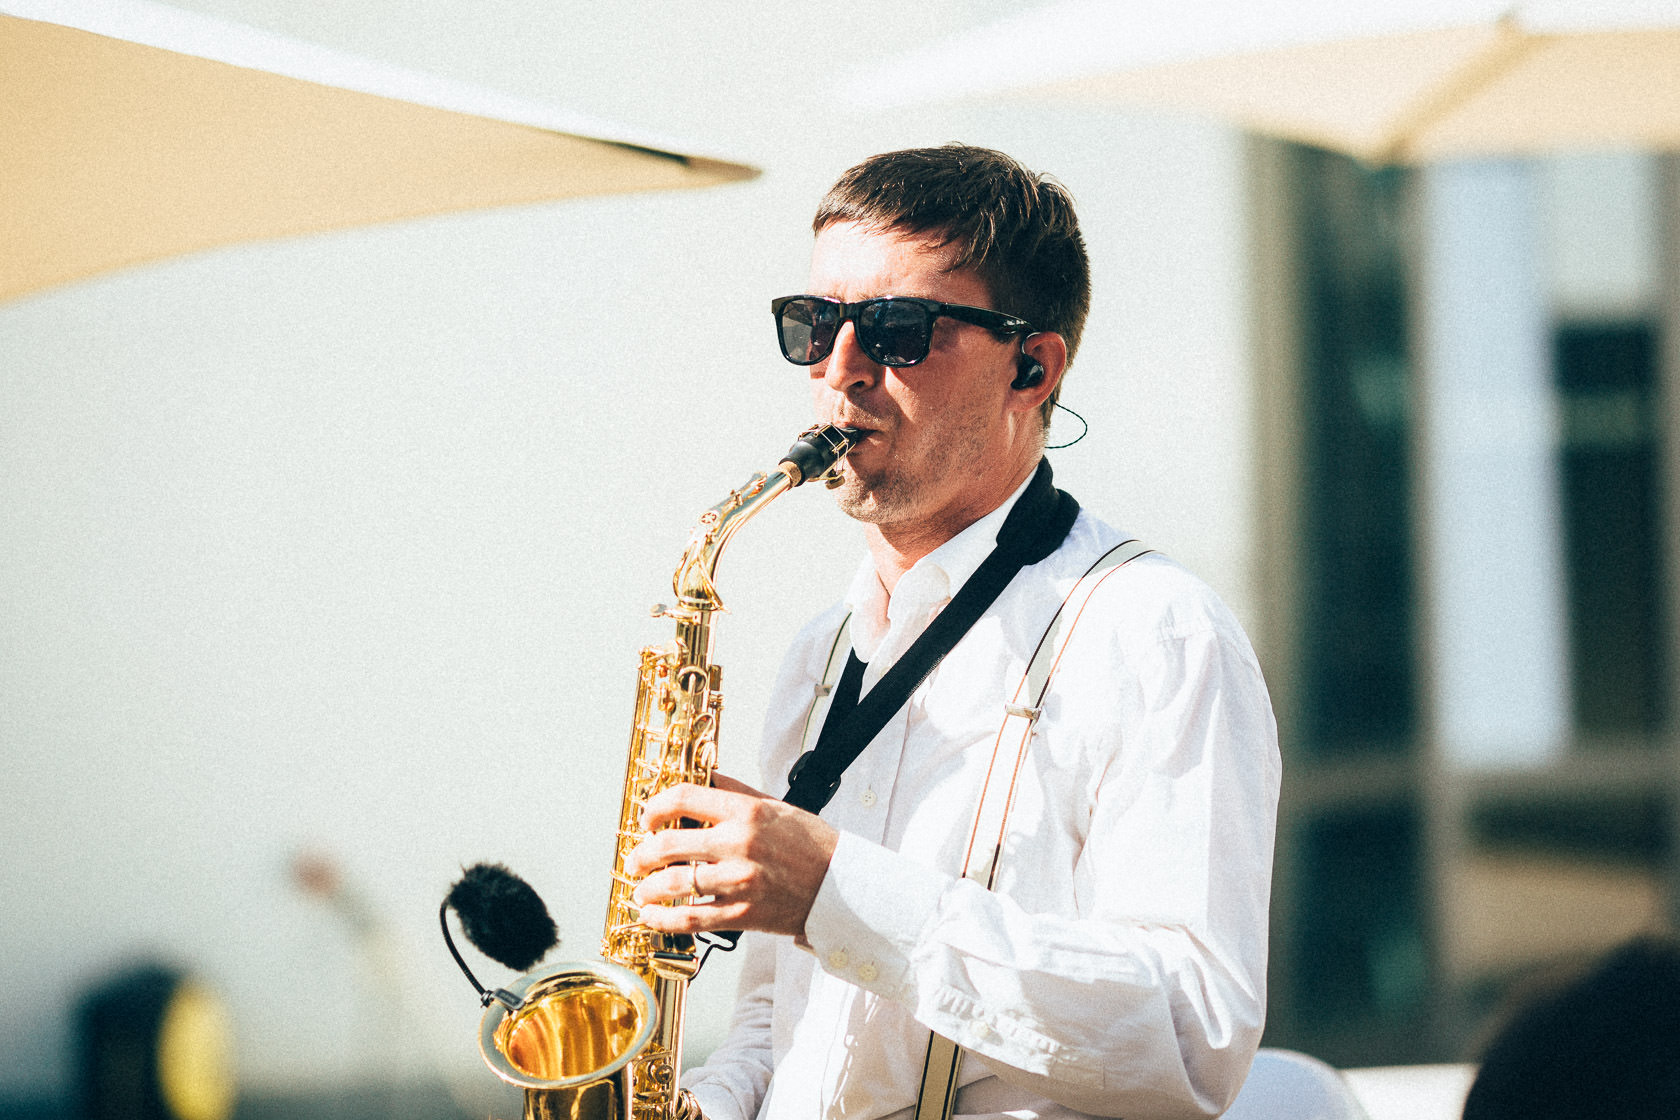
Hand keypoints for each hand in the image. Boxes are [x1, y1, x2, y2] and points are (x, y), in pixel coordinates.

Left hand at [625, 773, 837, 937]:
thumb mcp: (775, 805)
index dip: (655, 806)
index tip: (647, 817)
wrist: (840, 887)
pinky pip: (690, 919)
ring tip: (640, 889)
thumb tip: (700, 777)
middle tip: (637, 859)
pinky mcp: (741, 915)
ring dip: (646, 888)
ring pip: (672, 884)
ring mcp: (738, 882)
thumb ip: (734, 791)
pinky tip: (651, 917)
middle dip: (642, 852)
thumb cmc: (810, 844)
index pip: (684, 798)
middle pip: (668, 843)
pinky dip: (662, 920)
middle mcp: (739, 845)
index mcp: (746, 812)